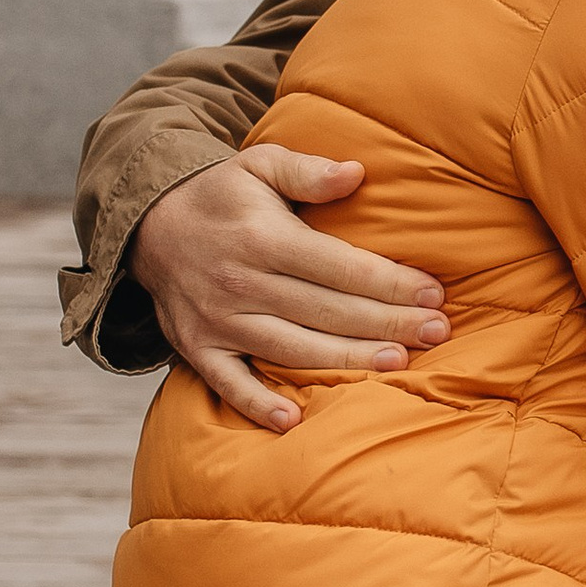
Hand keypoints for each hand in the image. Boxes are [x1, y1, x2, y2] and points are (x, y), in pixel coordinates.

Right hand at [128, 151, 448, 434]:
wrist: (148, 225)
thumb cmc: (222, 196)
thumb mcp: (260, 165)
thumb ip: (307, 171)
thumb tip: (356, 173)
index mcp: (261, 237)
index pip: (337, 266)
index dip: (388, 281)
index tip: (433, 293)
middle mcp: (239, 282)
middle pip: (325, 310)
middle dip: (386, 322)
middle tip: (437, 332)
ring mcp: (216, 320)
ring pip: (291, 348)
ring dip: (346, 360)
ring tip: (398, 363)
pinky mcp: (196, 348)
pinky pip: (227, 383)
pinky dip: (256, 405)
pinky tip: (294, 421)